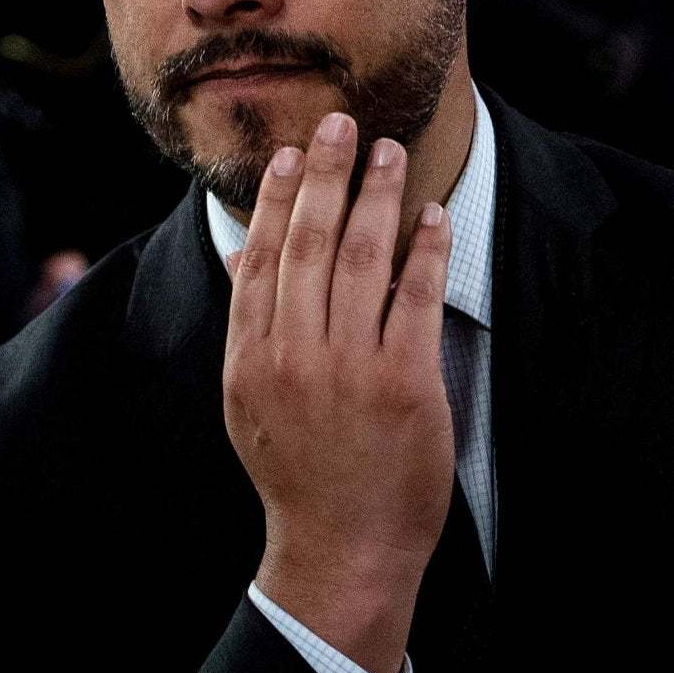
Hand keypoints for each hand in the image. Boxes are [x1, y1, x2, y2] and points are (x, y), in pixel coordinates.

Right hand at [224, 114, 455, 672]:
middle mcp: (292, 355)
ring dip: (376, 196)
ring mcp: (347, 367)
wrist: (342, 550)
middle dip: (325, 174)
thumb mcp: (252, 404)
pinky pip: (416, 297)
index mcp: (250, 358)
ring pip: (360, 257)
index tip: (288, 153)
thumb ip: (250, 330)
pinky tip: (430, 216)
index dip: (274, 198)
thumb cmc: (302, 477)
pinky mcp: (402, 382)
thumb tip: (243, 258)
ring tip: (389, 152)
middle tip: (341, 122)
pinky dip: (423, 250)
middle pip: (308, 241)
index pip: (259, 257)